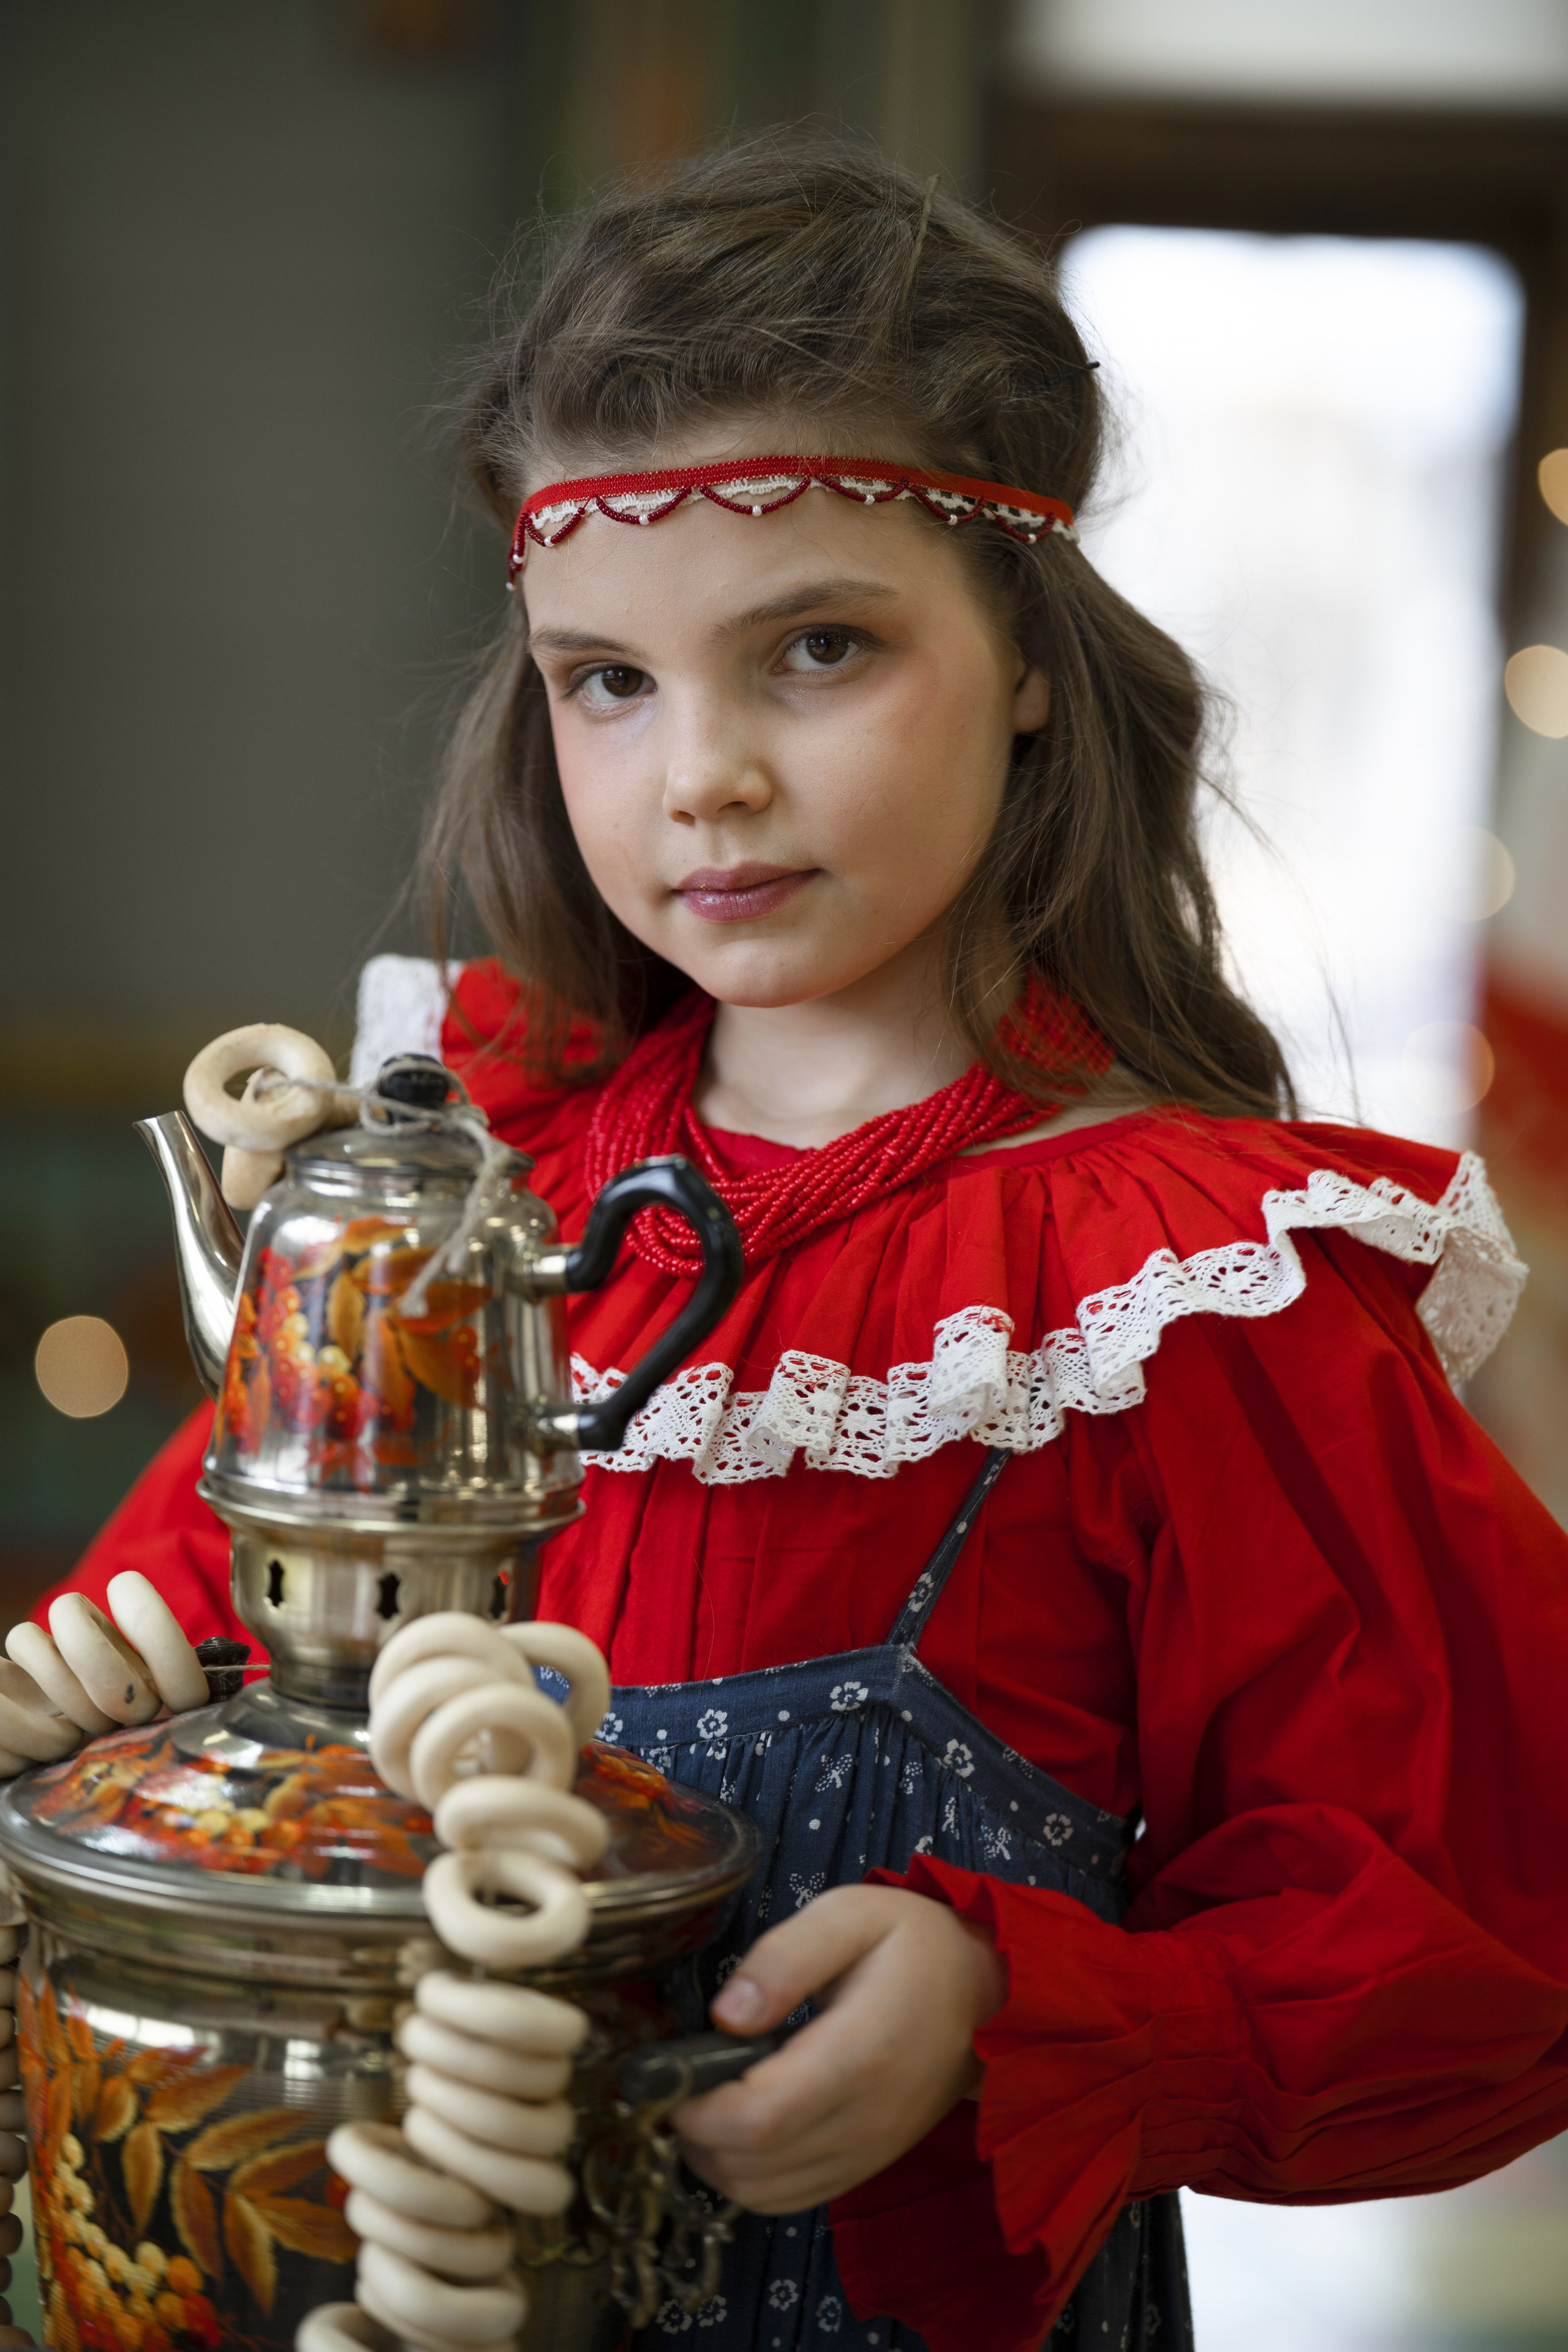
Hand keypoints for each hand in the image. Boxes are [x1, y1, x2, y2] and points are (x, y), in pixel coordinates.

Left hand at [674, 1885, 1005, 2213]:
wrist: (986, 1991)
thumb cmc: (914, 1943)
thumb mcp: (849, 1914)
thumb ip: (784, 1957)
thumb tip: (726, 2016)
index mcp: (860, 2053)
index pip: (759, 2118)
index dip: (698, 2108)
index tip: (672, 2071)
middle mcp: (867, 2119)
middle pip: (753, 2167)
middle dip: (695, 2135)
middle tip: (681, 2080)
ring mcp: (870, 2151)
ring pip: (765, 2194)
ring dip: (716, 2160)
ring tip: (706, 2099)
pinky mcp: (868, 2165)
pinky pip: (792, 2199)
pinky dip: (750, 2177)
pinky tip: (741, 2128)